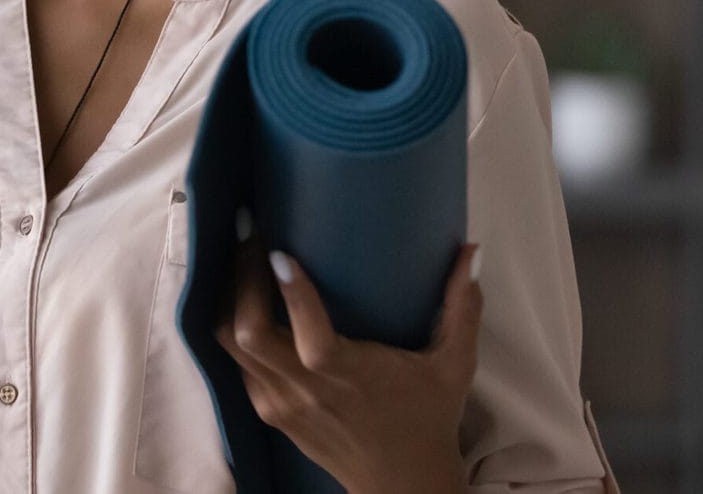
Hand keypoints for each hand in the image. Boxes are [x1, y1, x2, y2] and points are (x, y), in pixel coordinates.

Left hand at [213, 226, 481, 493]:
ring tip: (243, 257)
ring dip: (230, 298)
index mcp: (351, 378)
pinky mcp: (268, 411)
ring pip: (231, 343)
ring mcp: (280, 404)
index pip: (312, 339)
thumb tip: (471, 250)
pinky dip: (234, 325)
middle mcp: (306, 392)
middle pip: (249, 333)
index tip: (279, 251)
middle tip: (251, 234)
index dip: (292, 294)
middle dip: (242, 279)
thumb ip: (462, 308)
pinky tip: (244, 296)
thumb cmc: (428, 420)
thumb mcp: (454, 367)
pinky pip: (235, 362)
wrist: (403, 485)